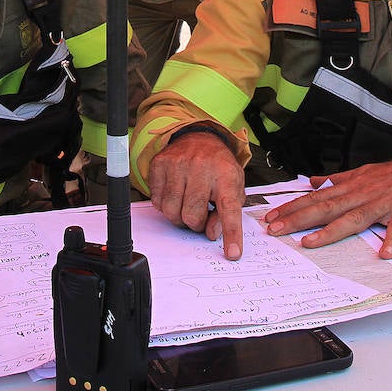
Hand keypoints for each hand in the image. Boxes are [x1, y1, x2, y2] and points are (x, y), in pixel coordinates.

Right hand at [147, 131, 245, 258]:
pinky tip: (176, 194)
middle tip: (201, 215)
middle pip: (193, 216)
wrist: (199, 137)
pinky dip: (165, 205)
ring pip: (172, 211)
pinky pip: (157, 201)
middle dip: (196, 224)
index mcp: (226, 175)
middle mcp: (201, 167)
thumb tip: (213, 234)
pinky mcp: (160, 164)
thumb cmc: (218, 166)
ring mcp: (178, 164)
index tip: (233, 253)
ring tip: (187, 205)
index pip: (229, 208)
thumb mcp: (234, 187)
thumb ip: (228, 213)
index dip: (231, 233)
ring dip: (179, 217)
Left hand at [262, 142, 391, 257]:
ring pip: (354, 217)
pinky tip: (384, 252)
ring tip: (310, 243)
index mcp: (352, 186)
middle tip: (274, 229)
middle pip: (326, 207)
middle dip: (299, 219)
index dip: (292, 208)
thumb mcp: (363, 172)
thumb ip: (338, 180)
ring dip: (331, 231)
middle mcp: (363, 194)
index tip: (270, 217)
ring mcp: (384, 203)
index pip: (316, 197)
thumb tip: (313, 182)